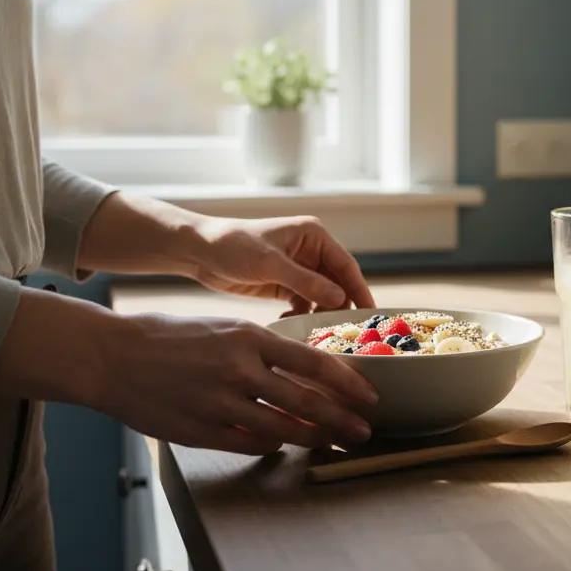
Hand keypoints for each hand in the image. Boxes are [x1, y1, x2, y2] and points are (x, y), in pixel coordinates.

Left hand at [78, 196, 374, 316]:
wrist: (199, 252)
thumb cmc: (233, 246)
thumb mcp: (271, 264)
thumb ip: (306, 282)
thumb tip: (340, 298)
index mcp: (314, 236)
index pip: (346, 266)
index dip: (360, 290)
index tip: (371, 315)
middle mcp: (311, 251)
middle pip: (338, 283)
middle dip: (342, 306)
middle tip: (347, 334)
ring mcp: (299, 269)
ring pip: (322, 297)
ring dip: (321, 314)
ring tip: (319, 333)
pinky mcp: (284, 285)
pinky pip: (304, 304)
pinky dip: (303, 316)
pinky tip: (292, 324)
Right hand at [103, 311, 377, 452]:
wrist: (113, 355)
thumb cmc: (170, 336)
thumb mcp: (225, 328)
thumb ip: (263, 348)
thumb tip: (304, 368)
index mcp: (250, 337)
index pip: (314, 363)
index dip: (348, 383)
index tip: (368, 395)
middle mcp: (240, 369)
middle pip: (307, 402)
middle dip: (342, 419)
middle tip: (363, 430)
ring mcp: (220, 402)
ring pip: (283, 429)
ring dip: (313, 438)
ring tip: (333, 442)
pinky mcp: (201, 429)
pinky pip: (250, 443)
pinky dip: (271, 446)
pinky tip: (280, 444)